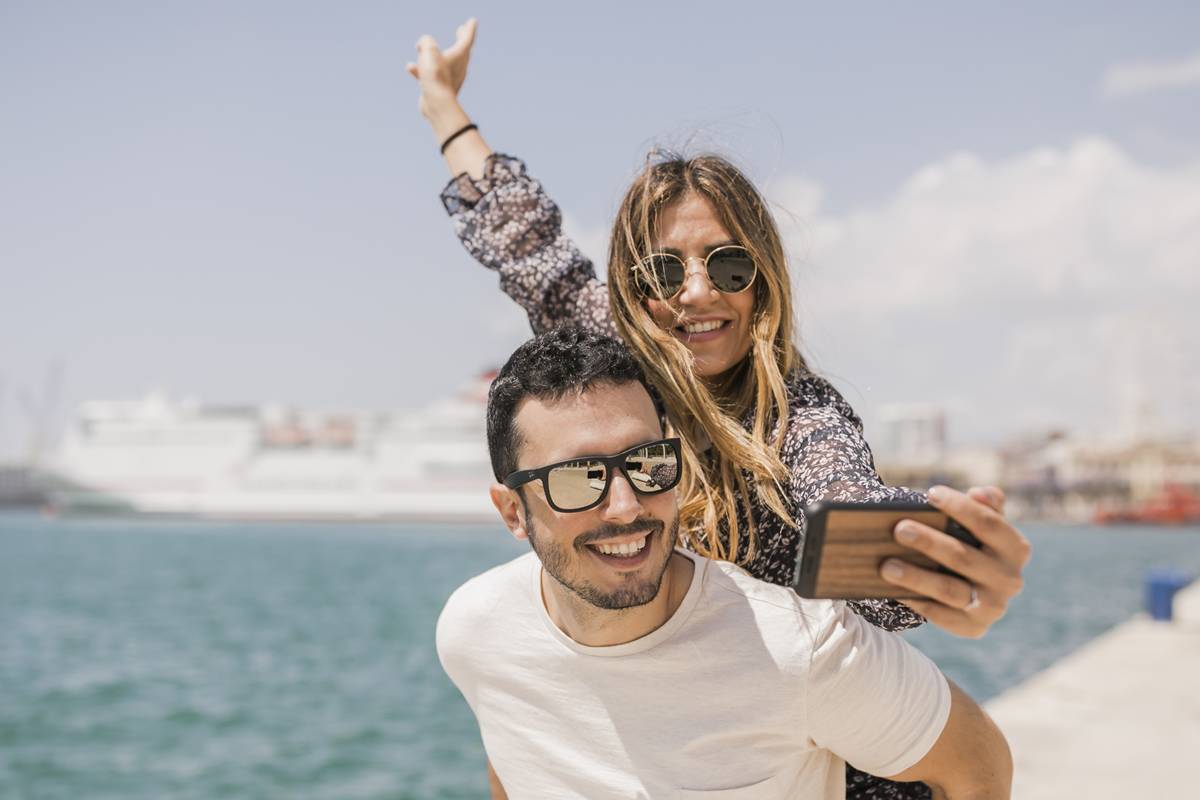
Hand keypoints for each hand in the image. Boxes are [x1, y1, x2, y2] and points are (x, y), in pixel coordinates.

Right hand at [405, 18, 476, 120]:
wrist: (436, 104)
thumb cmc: (435, 76)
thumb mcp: (428, 50)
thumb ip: (426, 42)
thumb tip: (423, 47)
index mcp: (460, 55)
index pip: (467, 38)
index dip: (469, 28)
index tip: (471, 22)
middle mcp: (459, 67)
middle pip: (461, 50)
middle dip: (460, 39)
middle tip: (461, 31)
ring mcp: (451, 79)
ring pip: (444, 62)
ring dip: (435, 54)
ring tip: (422, 49)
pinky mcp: (441, 89)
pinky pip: (431, 75)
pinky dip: (422, 69)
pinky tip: (410, 67)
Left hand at [880, 485, 1030, 638]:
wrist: (977, 588)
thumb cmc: (974, 544)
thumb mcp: (985, 524)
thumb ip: (987, 506)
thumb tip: (981, 493)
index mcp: (1015, 549)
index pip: (989, 524)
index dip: (960, 507)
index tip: (931, 494)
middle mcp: (1009, 580)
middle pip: (962, 557)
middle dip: (929, 542)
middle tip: (899, 529)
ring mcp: (992, 606)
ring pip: (948, 589)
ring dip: (916, 577)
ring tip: (886, 565)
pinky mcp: (973, 627)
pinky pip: (940, 615)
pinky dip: (916, 600)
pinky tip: (892, 589)